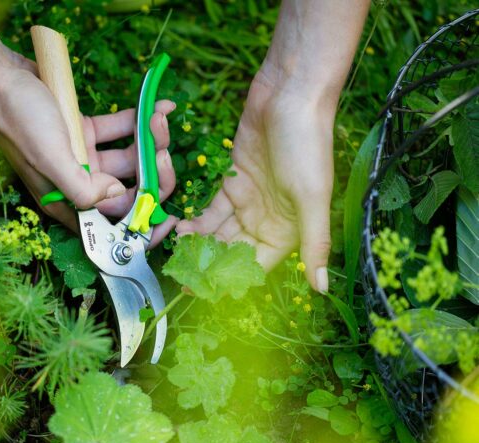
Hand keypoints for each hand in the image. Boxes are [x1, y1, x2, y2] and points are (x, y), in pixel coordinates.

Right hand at [0, 53, 176, 247]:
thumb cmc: (18, 119)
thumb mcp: (50, 159)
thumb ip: (83, 188)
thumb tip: (116, 196)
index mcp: (66, 201)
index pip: (111, 224)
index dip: (140, 225)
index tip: (168, 219)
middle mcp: (77, 183)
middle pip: (128, 190)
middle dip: (152, 174)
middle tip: (164, 153)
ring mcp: (84, 157)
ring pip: (129, 158)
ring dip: (150, 141)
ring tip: (159, 118)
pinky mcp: (86, 131)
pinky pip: (121, 130)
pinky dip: (140, 120)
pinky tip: (159, 105)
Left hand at [176, 71, 333, 291]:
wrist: (290, 94)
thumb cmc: (308, 145)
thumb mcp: (313, 198)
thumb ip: (315, 244)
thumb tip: (322, 289)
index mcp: (288, 231)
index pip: (256, 266)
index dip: (232, 280)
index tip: (205, 291)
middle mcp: (267, 221)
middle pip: (233, 253)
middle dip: (208, 265)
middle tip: (182, 276)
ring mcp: (248, 201)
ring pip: (218, 233)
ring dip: (199, 245)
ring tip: (177, 253)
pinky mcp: (231, 182)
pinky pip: (211, 210)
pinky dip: (196, 221)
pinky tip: (180, 228)